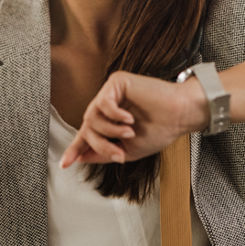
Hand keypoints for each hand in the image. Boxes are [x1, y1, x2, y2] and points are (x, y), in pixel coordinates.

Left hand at [60, 70, 206, 167]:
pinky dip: (115, 115)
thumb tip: (82, 157)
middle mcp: (108, 106)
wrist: (179, 116)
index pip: (88, 134)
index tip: (65, 163)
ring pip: (92, 117)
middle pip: (87, 127)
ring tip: (129, 133)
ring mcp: (111, 93)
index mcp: (110, 121)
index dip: (76, 149)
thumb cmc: (160, 131)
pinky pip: (103, 103)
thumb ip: (104, 152)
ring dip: (110, 131)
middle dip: (100, 144)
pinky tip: (130, 119)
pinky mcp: (116, 82)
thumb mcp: (128, 150)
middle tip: (118, 153)